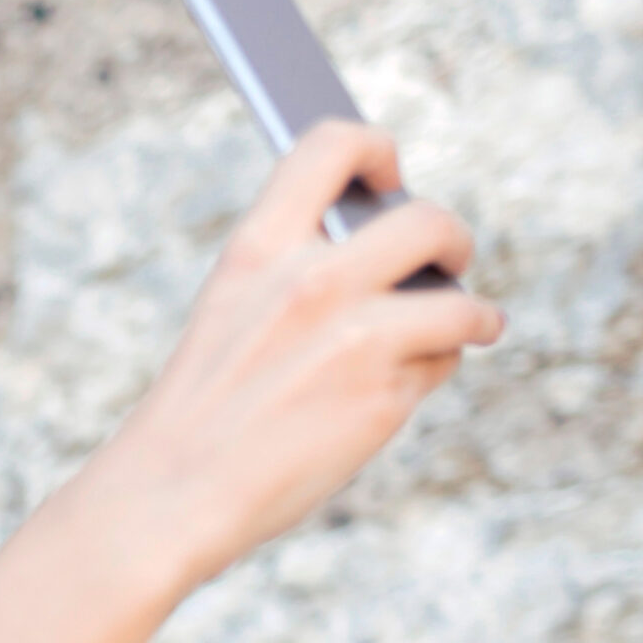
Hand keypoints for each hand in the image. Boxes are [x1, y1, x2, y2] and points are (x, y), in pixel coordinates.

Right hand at [77, 120, 504, 592]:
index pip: (331, 146)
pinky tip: (411, 383)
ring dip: (471, 313)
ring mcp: (356, 338)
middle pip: (426, 219)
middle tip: (449, 258)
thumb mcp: (228, 314)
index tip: (388, 175)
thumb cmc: (198, 414)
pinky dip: (436, 369)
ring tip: (472, 324)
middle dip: (452, 237)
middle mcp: (312, 282)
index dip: (376, 149)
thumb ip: (295, 278)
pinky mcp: (384, 396)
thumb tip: (388, 261)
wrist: (170, 495)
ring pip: (456, 300)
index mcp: (257, 250)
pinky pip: (442, 362)